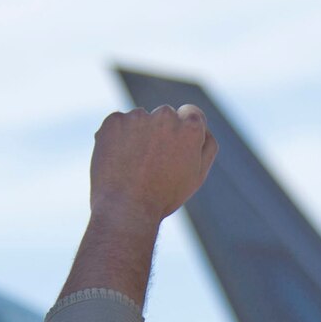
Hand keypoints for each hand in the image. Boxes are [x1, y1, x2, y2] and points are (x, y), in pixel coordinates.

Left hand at [89, 104, 218, 225]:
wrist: (127, 208)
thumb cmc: (165, 196)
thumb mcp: (197, 175)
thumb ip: (206, 145)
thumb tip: (202, 126)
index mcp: (191, 126)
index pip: (190, 113)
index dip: (182, 131)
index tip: (172, 148)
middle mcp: (166, 115)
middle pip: (164, 116)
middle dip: (159, 132)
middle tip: (152, 163)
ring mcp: (138, 116)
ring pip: (139, 120)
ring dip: (137, 134)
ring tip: (133, 166)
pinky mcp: (114, 122)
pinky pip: (117, 125)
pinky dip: (116, 138)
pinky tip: (118, 161)